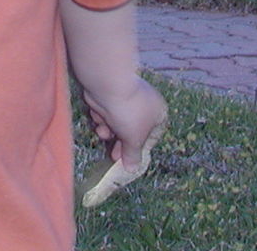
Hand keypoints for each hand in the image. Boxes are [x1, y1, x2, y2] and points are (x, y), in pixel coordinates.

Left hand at [78, 77, 167, 207]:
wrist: (107, 86)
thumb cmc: (129, 113)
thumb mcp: (133, 139)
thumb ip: (133, 155)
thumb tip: (132, 170)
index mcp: (158, 112)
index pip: (153, 136)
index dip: (141, 149)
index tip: (130, 159)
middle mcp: (144, 105)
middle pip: (132, 131)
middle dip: (121, 144)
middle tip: (113, 157)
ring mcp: (127, 99)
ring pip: (118, 124)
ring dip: (109, 131)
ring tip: (102, 133)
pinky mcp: (110, 96)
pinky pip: (108, 113)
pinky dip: (102, 118)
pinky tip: (98, 117)